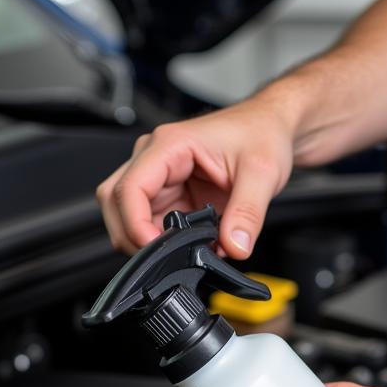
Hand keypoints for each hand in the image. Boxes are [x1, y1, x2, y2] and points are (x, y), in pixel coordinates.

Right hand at [95, 96, 295, 256]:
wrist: (271, 127)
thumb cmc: (261, 134)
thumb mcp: (262, 174)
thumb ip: (248, 214)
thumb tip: (235, 247)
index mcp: (170, 145)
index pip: (128, 188)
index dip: (135, 225)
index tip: (155, 250)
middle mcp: (155, 158)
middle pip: (115, 203)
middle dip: (131, 237)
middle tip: (163, 259)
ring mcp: (160, 178)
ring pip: (127, 216)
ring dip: (147, 241)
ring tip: (183, 250)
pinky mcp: (169, 196)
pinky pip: (151, 223)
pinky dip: (163, 242)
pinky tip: (188, 245)